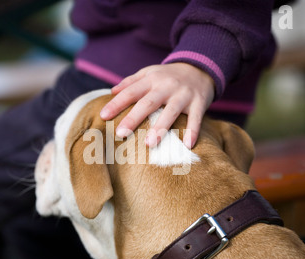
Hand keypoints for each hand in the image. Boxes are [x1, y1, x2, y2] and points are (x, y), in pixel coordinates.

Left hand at [100, 63, 214, 148]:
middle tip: (120, 134)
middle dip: (134, 118)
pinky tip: (188, 145)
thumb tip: (111, 91)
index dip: (116, 103)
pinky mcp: (199, 103)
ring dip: (160, 127)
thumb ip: (131, 82)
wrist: (201, 67)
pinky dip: (193, 131)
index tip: (103, 116)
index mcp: (151, 79)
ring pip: (171, 112)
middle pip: (148, 103)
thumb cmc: (168, 76)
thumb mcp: (150, 73)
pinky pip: (196, 118)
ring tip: (149, 144)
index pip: (130, 92)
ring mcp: (184, 95)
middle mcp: (166, 86)